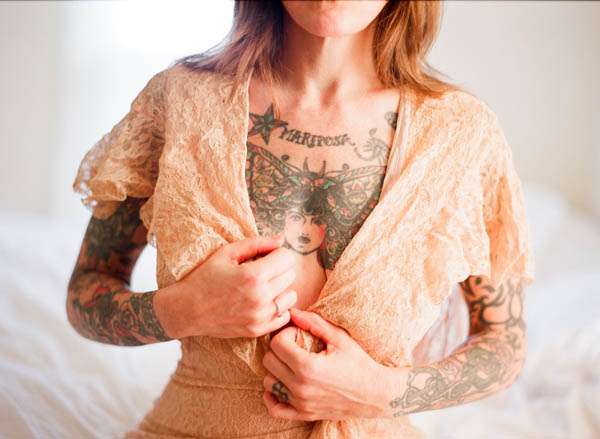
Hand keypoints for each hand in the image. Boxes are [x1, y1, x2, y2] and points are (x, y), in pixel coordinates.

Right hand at [164, 234, 297, 338]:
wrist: (187, 310)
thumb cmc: (205, 277)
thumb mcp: (227, 253)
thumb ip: (257, 243)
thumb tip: (281, 238)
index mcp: (253, 275)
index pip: (287, 258)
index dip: (277, 254)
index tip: (266, 257)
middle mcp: (260, 297)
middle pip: (290, 275)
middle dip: (279, 269)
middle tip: (262, 271)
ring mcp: (260, 316)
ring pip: (291, 296)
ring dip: (281, 289)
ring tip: (264, 287)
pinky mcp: (258, 330)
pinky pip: (284, 316)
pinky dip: (279, 308)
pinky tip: (263, 302)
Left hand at [261, 308, 391, 420]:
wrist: (375, 394)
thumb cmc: (358, 362)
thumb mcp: (339, 338)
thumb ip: (313, 323)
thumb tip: (292, 312)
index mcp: (308, 367)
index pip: (277, 343)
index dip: (286, 334)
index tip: (298, 335)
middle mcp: (301, 387)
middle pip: (269, 361)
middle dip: (279, 349)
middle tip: (296, 347)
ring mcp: (301, 403)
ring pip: (268, 382)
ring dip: (276, 370)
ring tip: (293, 364)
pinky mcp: (303, 414)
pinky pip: (274, 408)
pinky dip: (272, 396)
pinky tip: (282, 384)